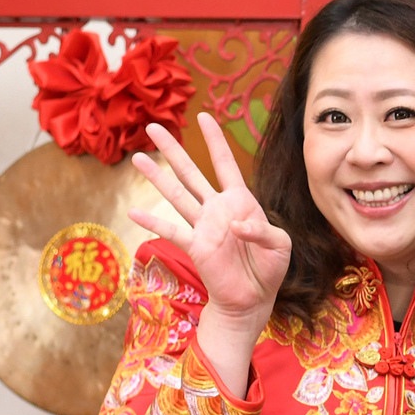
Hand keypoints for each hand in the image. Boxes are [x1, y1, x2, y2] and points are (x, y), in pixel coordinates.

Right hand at [129, 115, 292, 329]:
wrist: (253, 298)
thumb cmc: (269, 268)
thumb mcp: (280, 245)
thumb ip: (263, 231)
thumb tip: (235, 226)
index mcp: (241, 202)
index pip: (225, 164)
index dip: (215, 141)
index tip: (204, 116)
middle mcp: (217, 209)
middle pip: (191, 173)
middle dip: (173, 150)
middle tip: (153, 127)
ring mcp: (203, 226)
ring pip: (177, 195)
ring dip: (157, 177)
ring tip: (138, 157)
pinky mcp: (195, 246)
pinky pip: (171, 231)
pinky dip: (153, 221)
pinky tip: (134, 212)